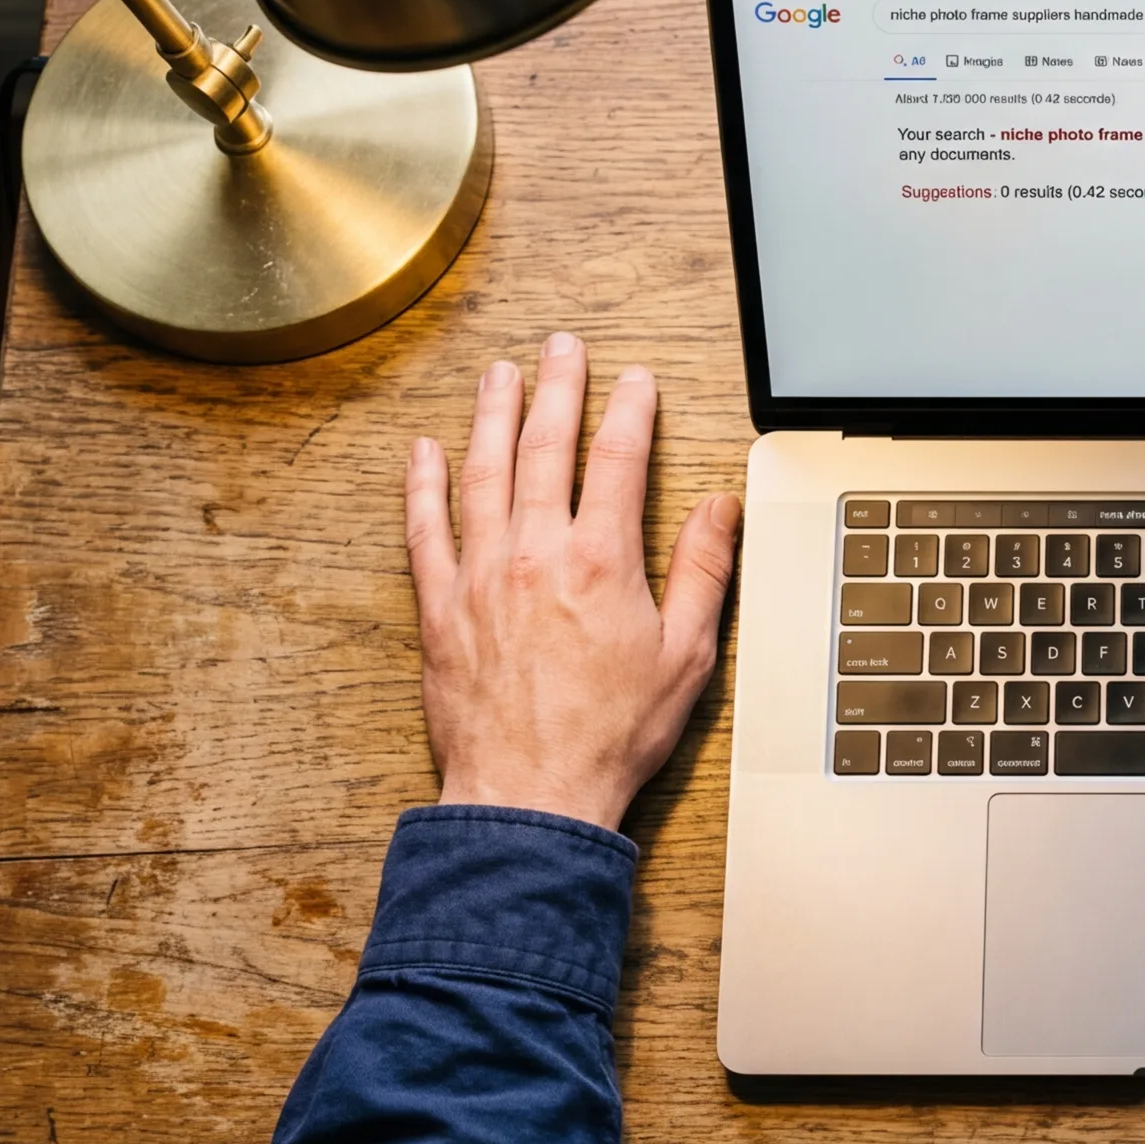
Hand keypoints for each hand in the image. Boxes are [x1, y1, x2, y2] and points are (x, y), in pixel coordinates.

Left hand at [403, 333, 740, 829]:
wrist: (533, 795)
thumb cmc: (611, 735)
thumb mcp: (687, 655)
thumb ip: (704, 572)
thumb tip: (721, 509)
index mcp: (601, 562)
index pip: (619, 461)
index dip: (629, 411)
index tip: (635, 381)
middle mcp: (536, 554)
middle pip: (547, 448)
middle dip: (558, 389)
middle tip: (563, 348)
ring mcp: (481, 576)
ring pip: (484, 473)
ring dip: (493, 416)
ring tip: (500, 375)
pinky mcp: (440, 607)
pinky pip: (425, 530)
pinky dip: (422, 486)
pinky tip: (423, 451)